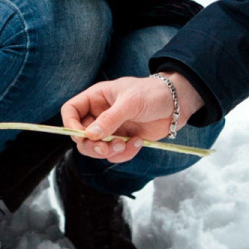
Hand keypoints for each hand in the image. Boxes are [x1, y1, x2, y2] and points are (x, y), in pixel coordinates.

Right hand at [59, 72, 203, 163]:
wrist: (177, 104)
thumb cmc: (152, 93)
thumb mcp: (130, 102)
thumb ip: (109, 119)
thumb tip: (90, 135)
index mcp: (96, 98)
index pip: (71, 111)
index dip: (71, 124)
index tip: (84, 136)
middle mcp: (100, 114)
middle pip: (80, 136)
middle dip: (92, 145)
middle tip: (106, 147)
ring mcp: (111, 129)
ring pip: (96, 149)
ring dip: (109, 151)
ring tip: (126, 143)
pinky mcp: (123, 140)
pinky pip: (114, 154)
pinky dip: (124, 153)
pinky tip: (138, 142)